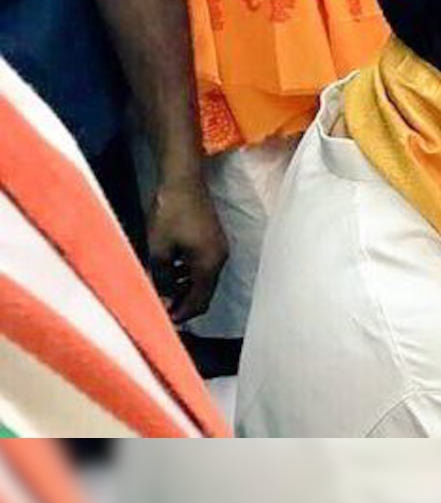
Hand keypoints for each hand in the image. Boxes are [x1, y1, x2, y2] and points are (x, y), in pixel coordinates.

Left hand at [147, 178, 227, 322]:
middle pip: (204, 293)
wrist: (183, 180)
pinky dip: (188, 275)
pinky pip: (202, 267)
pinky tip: (171, 273)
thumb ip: (163, 278)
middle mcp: (219, 259)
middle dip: (184, 304)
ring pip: (203, 280)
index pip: (199, 301)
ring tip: (162, 293)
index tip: (162, 322)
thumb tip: (164, 301)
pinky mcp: (213, 240)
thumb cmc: (170, 213)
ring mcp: (218, 248)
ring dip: (185, 290)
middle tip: (161, 310)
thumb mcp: (160, 249)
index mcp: (209, 264)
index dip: (181, 314)